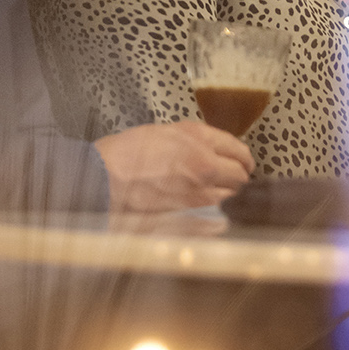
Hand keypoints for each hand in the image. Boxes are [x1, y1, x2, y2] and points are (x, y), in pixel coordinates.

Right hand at [94, 121, 252, 211]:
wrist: (105, 178)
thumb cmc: (125, 154)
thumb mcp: (164, 132)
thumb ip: (194, 140)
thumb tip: (211, 151)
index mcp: (199, 138)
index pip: (239, 150)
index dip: (243, 158)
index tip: (243, 162)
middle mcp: (205, 164)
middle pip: (241, 176)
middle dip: (237, 177)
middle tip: (230, 178)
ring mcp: (199, 193)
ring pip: (231, 197)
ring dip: (226, 196)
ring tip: (212, 194)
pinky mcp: (190, 215)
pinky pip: (216, 217)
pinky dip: (215, 215)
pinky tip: (204, 211)